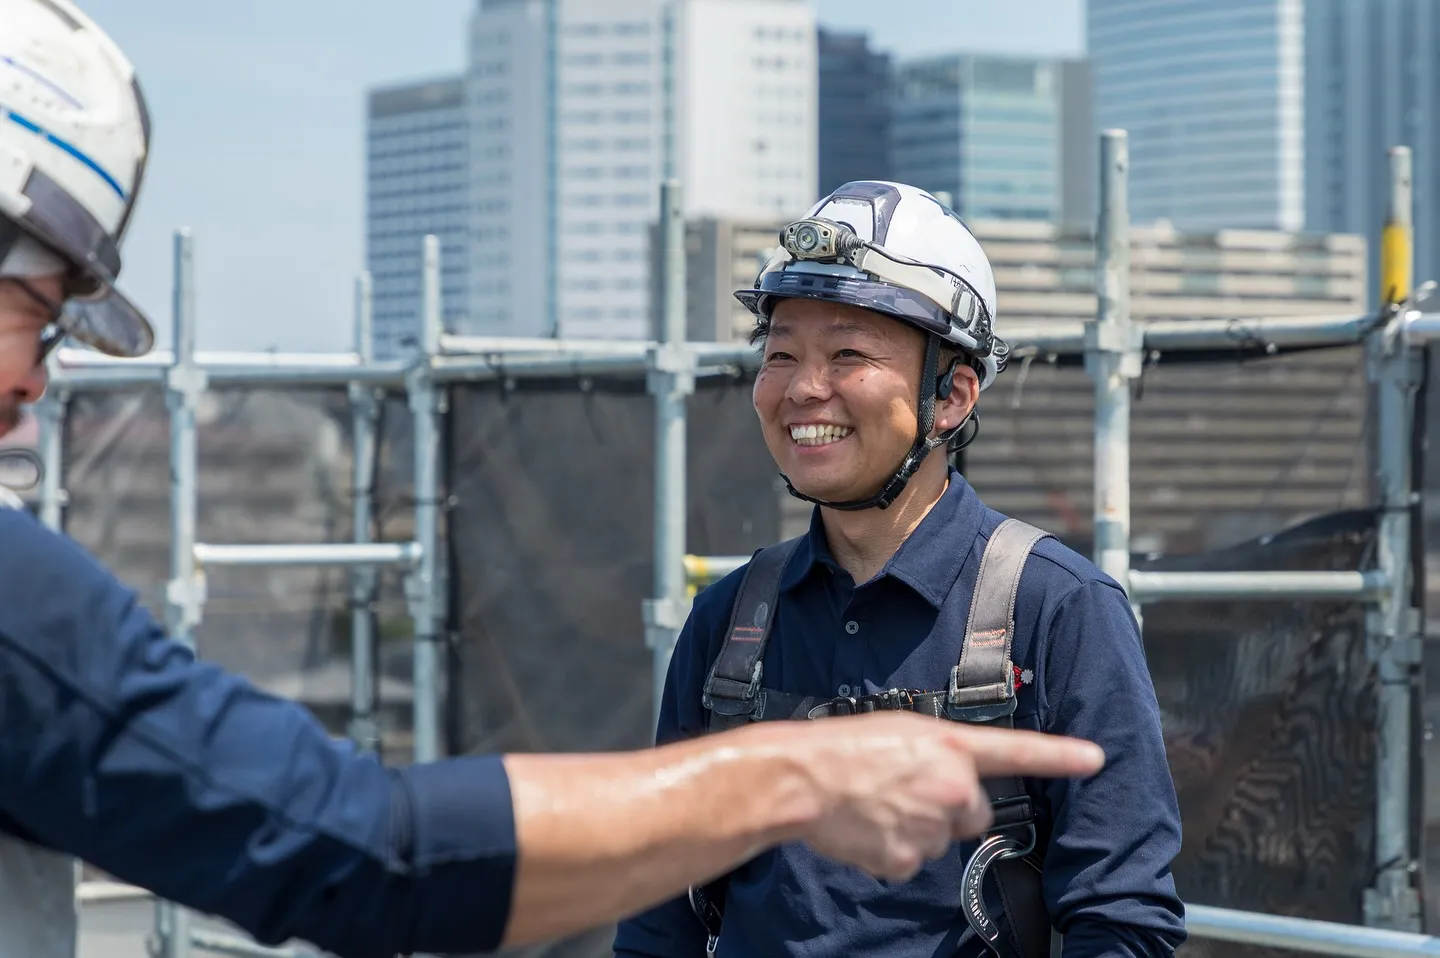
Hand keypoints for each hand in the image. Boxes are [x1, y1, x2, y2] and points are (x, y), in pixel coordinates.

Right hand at [778, 712, 1104, 879]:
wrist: (802, 779)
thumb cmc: (843, 747)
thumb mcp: (901, 730)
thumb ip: (937, 751)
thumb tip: (952, 778)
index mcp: (950, 746)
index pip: (1018, 751)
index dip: (1061, 756)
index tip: (1095, 759)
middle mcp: (951, 786)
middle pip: (974, 812)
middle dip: (949, 807)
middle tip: (907, 791)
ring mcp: (933, 827)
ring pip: (942, 837)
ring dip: (918, 826)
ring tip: (880, 804)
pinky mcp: (910, 859)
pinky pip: (913, 859)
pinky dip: (894, 848)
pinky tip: (871, 827)